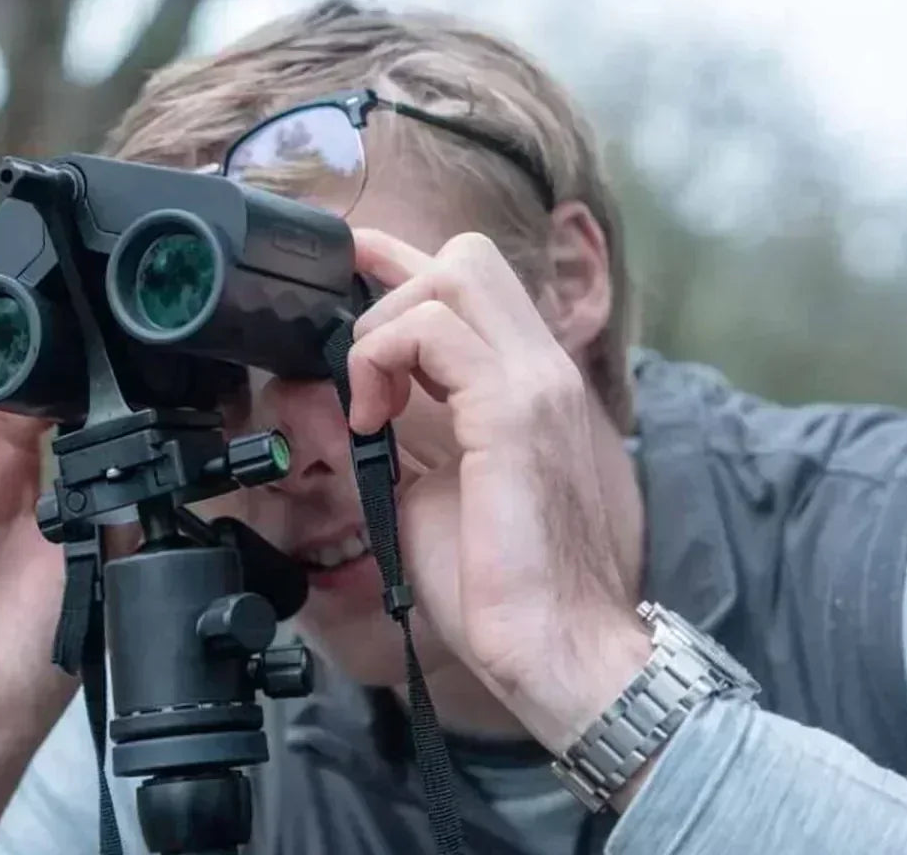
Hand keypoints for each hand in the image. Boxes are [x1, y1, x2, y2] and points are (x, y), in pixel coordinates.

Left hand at [345, 229, 648, 752]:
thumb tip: (348, 405)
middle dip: (390, 284)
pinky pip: (436, 332)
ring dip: (384, 329)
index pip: (475, 282)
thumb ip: (406, 436)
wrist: (559, 650)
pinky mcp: (515, 411)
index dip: (402, 262)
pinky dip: (384, 360)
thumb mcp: (436, 489)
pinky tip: (372, 418)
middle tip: (357, 363)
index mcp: (532, 386)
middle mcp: (544, 370)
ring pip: (454, 272)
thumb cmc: (502, 586)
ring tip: (368, 404)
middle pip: (468, 256)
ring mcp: (537, 383)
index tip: (347, 269)